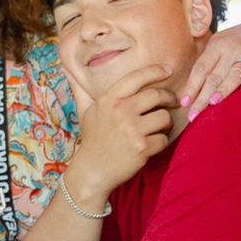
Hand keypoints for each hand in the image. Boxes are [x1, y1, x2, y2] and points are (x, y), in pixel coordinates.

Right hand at [64, 62, 174, 207]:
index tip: (168, 70)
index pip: (137, 77)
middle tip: (173, 102)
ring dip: (166, 123)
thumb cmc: (92, 140)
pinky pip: (164, 138)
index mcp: (108, 100)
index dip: (156, 71)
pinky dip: (162, 142)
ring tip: (160, 127)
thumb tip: (67, 69)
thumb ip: (81, 89)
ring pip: (164, 117)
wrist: (92, 171)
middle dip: (169, 98)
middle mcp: (120, 112)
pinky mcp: (142, 148)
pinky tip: (153, 144)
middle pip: (157, 95)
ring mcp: (132, 130)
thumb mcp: (84, 112)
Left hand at [178, 22, 240, 118]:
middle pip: (214, 76)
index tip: (184, 104)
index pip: (200, 69)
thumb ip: (206, 66)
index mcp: (216, 46)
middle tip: (194, 115)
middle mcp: (231, 49)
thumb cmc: (235, 47)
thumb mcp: (218, 48)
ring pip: (235, 74)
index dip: (191, 87)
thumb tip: (187, 95)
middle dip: (202, 97)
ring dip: (224, 88)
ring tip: (213, 102)